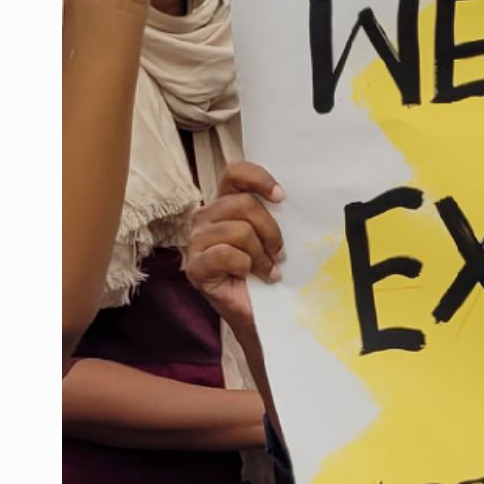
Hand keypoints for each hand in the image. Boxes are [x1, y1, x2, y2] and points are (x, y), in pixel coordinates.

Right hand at [180, 162, 288, 331]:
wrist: (261, 310)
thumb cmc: (267, 270)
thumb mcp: (274, 236)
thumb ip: (274, 214)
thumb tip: (288, 197)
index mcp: (225, 204)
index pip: (234, 173)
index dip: (258, 178)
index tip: (281, 197)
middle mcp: (205, 218)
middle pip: (242, 204)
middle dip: (270, 230)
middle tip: (279, 252)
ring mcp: (196, 242)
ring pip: (237, 231)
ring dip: (261, 254)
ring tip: (266, 269)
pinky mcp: (194, 267)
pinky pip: (226, 254)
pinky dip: (245, 266)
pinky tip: (250, 276)